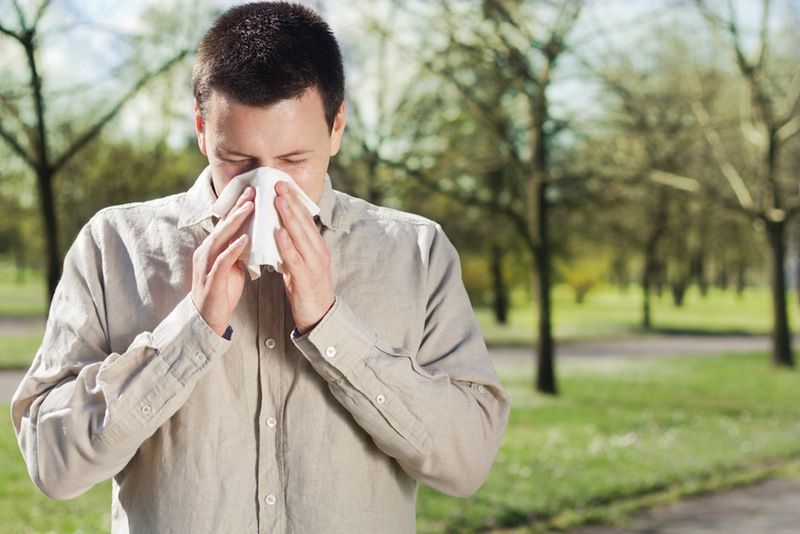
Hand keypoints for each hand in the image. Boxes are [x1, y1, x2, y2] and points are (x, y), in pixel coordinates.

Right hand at [191, 186, 253, 335]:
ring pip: (221, 238)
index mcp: (212, 248)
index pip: (226, 223)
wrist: (208, 318)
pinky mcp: (212, 279)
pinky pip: (223, 260)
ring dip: (236, 222)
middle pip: (223, 225)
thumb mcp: (233, 267)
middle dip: (238, 207)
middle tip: (252, 191)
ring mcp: (207, 264)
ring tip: (250, 208)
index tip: (252, 191)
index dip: (238, 207)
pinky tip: (245, 239)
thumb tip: (253, 236)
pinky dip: (234, 249)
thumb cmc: (222, 291)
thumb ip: (239, 251)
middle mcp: (206, 252)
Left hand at [274, 180, 334, 334]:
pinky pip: (295, 258)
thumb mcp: (301, 263)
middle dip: (291, 202)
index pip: (305, 219)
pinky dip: (287, 244)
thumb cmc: (307, 289)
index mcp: (317, 247)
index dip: (294, 201)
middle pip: (304, 222)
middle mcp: (318, 252)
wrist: (319, 317)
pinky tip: (278, 233)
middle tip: (278, 183)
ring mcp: (314, 264)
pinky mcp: (307, 278)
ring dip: (289, 217)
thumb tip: (279, 230)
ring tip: (278, 200)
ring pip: (300, 236)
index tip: (282, 185)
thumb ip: (293, 247)